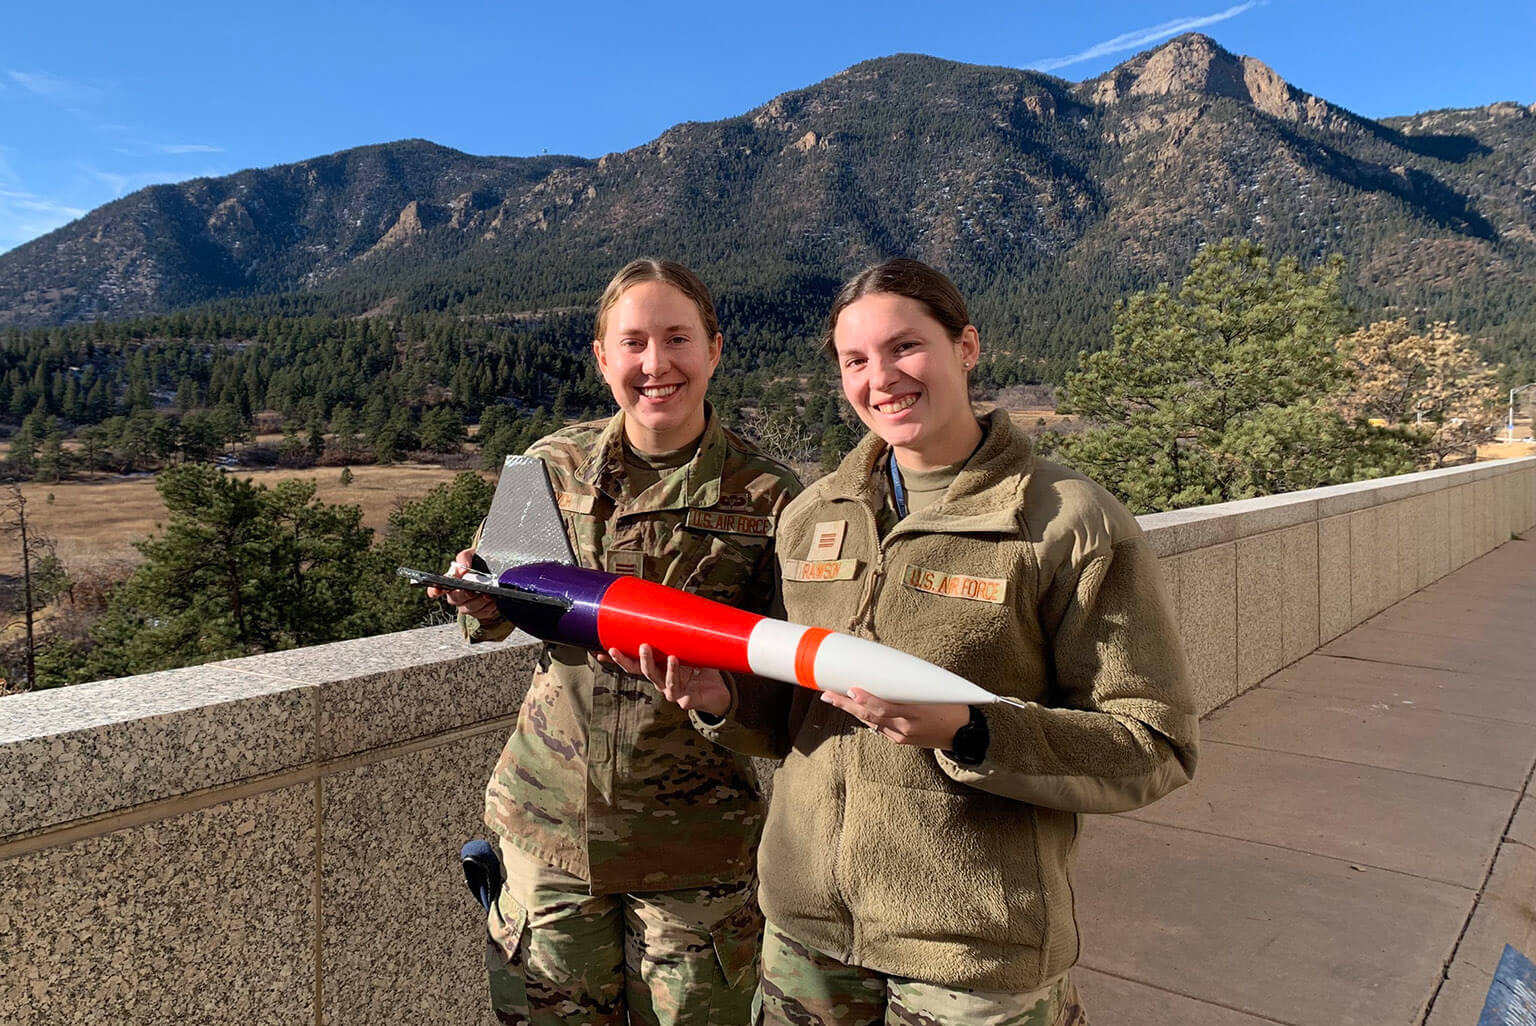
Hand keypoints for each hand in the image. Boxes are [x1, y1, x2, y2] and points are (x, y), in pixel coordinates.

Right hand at [426, 548, 500, 624]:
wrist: (498, 573)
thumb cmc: (480, 564)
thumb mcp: (472, 556)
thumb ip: (465, 558)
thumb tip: (463, 570)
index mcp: (450, 582)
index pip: (436, 589)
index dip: (434, 591)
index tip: (437, 590)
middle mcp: (456, 596)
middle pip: (455, 599)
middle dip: (464, 594)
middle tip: (472, 589)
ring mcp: (467, 606)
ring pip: (469, 608)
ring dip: (479, 601)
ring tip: (488, 594)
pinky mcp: (480, 613)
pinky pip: (482, 613)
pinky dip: (489, 606)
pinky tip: (495, 600)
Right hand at [607, 643, 730, 717]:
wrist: (719, 691)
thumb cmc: (701, 667)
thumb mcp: (690, 648)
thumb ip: (681, 632)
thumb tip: (672, 600)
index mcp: (657, 667)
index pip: (632, 662)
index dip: (616, 658)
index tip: (600, 650)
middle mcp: (660, 680)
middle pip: (639, 671)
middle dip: (632, 660)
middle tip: (639, 645)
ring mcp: (671, 691)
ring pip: (660, 680)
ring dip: (661, 667)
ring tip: (669, 655)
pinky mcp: (685, 700)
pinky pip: (680, 690)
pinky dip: (679, 677)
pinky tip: (683, 666)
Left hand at [819, 687, 970, 748]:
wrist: (963, 734)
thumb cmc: (950, 706)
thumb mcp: (932, 693)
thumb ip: (908, 686)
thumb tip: (885, 672)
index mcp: (915, 713)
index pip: (885, 708)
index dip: (866, 700)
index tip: (851, 690)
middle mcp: (905, 728)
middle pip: (870, 716)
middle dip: (846, 705)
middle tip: (827, 694)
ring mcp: (901, 736)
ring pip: (870, 722)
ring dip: (851, 710)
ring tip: (832, 698)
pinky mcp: (900, 740)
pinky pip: (878, 727)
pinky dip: (866, 716)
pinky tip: (854, 708)